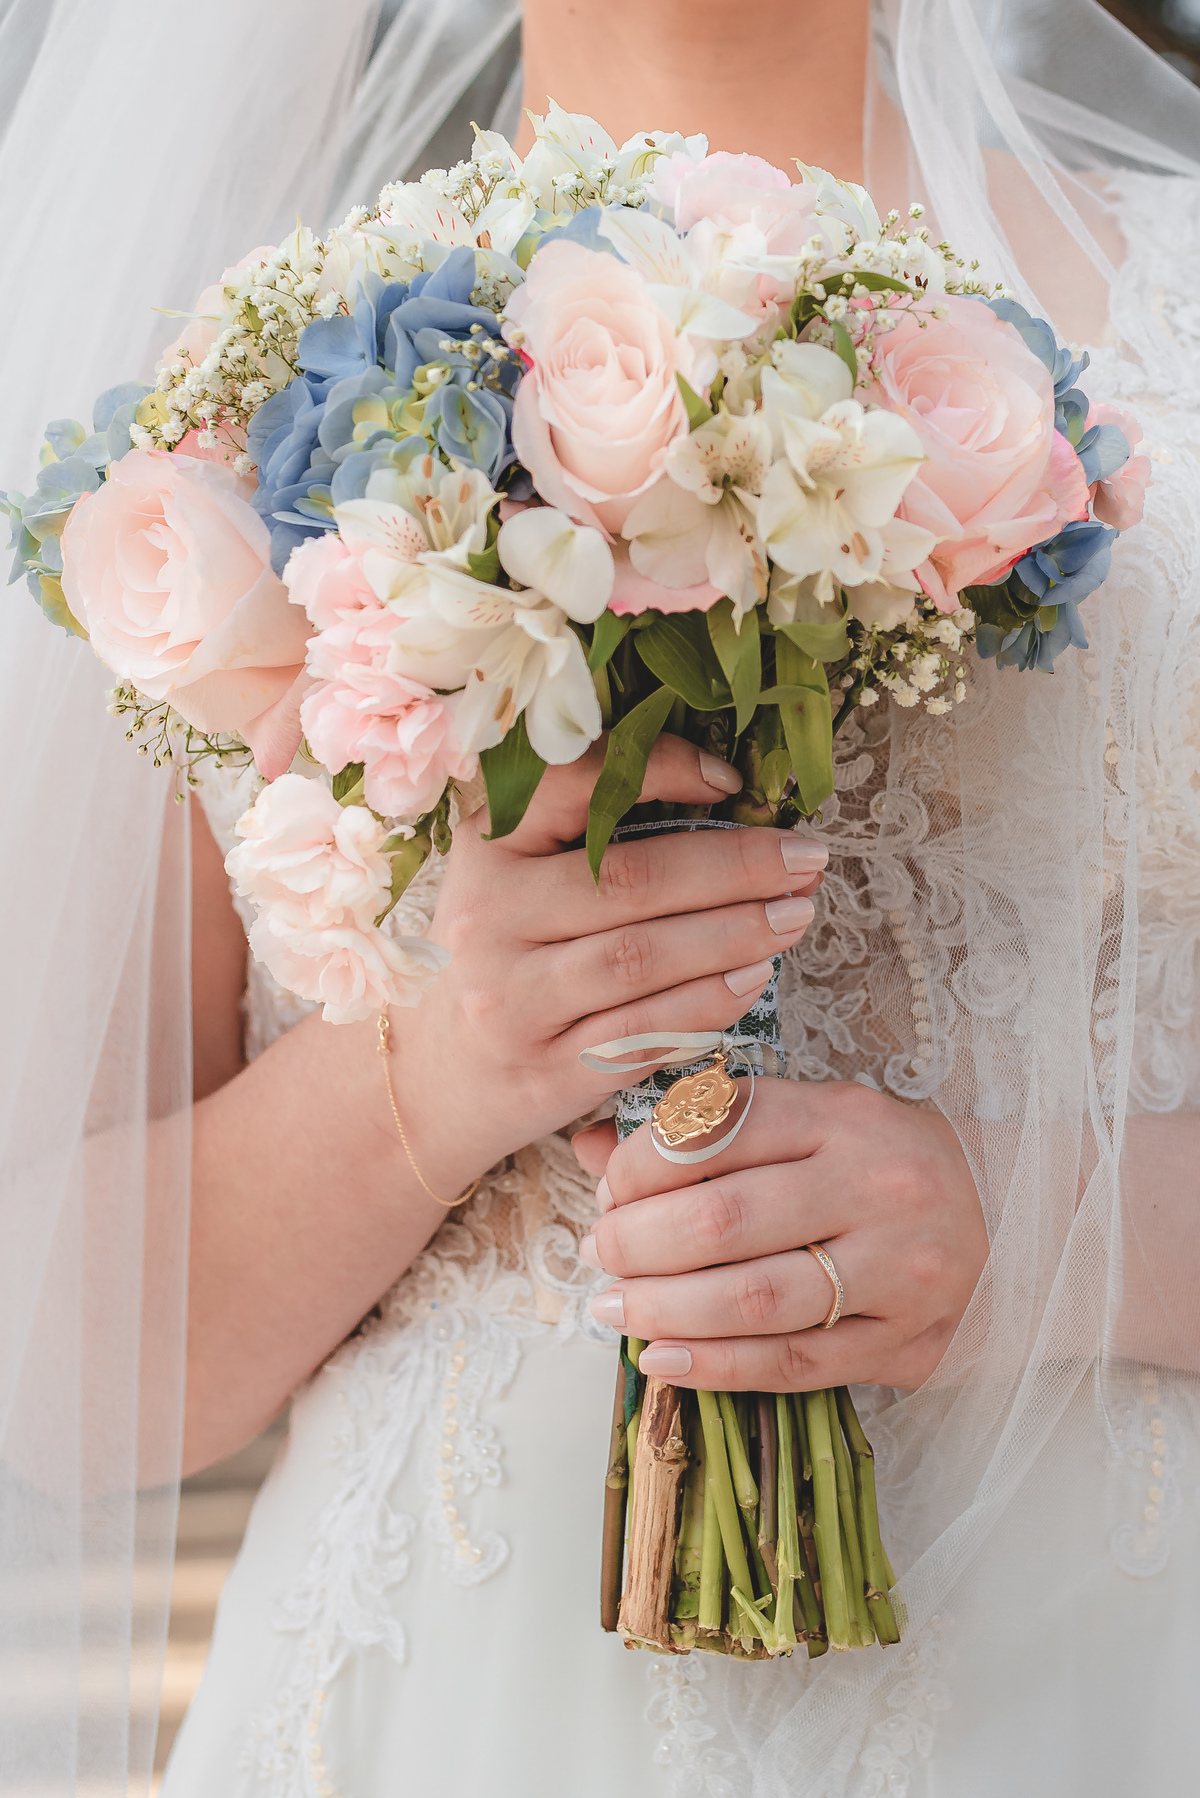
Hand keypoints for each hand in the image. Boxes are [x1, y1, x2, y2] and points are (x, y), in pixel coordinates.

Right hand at [394, 735, 826, 1195]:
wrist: (435, 1077)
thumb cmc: (504, 957)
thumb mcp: (515, 877)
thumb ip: (588, 835)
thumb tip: (729, 799)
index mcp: (487, 846)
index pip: (572, 784)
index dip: (661, 770)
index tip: (733, 780)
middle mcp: (490, 917)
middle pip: (630, 879)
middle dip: (735, 867)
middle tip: (805, 860)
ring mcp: (512, 999)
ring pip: (641, 958)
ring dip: (734, 935)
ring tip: (793, 917)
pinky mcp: (544, 1070)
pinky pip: (643, 1032)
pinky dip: (707, 1005)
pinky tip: (753, 981)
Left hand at [573, 1078, 986, 1390]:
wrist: (1022, 1219)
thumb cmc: (888, 1163)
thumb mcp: (811, 1122)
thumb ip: (705, 1131)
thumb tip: (591, 1149)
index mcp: (843, 1116)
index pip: (717, 1131)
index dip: (641, 1165)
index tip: (609, 1188)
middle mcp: (874, 1186)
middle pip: (722, 1219)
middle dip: (636, 1243)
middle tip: (599, 1255)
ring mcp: (898, 1269)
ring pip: (754, 1299)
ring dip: (663, 1309)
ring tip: (614, 1308)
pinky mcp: (910, 1342)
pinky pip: (796, 1362)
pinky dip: (717, 1366)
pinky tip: (664, 1360)